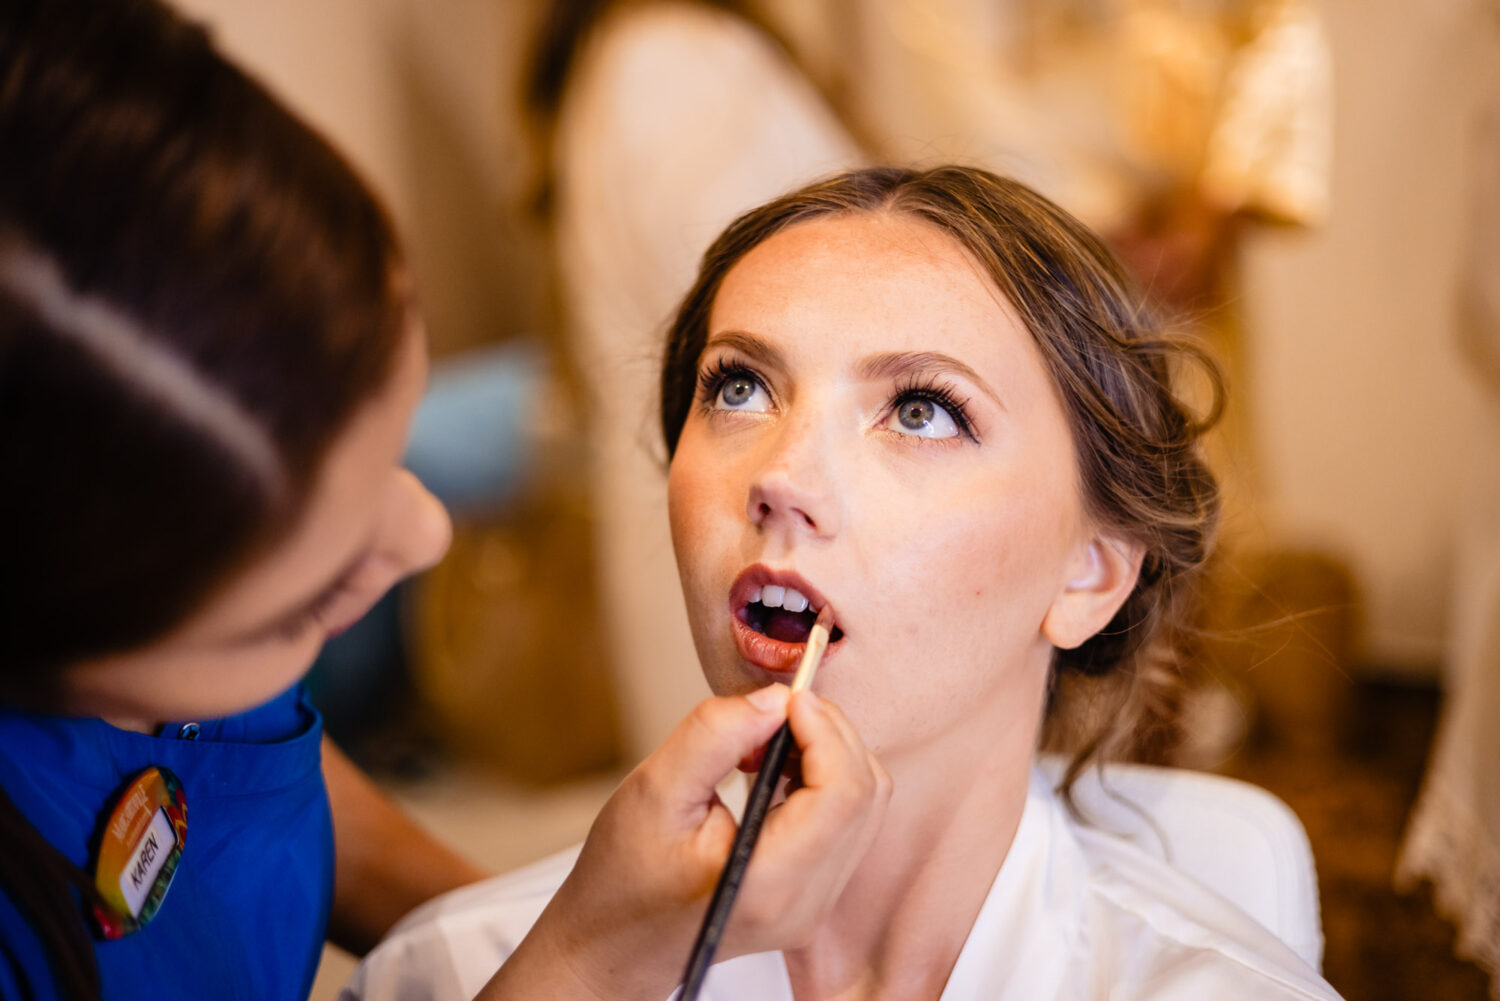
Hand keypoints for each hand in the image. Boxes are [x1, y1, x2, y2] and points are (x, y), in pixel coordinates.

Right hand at [478, 685, 889, 1000]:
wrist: (615, 943)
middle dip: (829, 734)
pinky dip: (823, 778)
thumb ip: (715, 737)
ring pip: (865, 805)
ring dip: (827, 753)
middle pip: (864, 794)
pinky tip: (774, 769)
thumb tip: (775, 699)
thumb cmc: (623, 875)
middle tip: (770, 713)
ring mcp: (815, 905)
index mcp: (768, 883)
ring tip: (764, 743)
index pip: (843, 793)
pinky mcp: (814, 896)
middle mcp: (806, 903)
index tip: (786, 698)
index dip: (825, 730)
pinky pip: (848, 822)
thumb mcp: (654, 790)